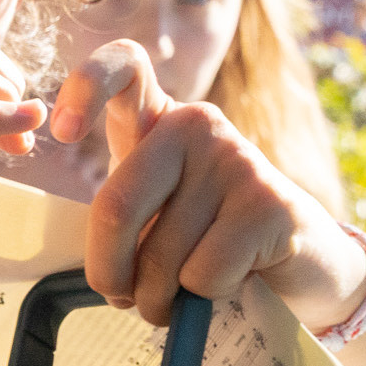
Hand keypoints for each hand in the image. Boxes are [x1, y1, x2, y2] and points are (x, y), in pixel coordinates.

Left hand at [43, 42, 365, 330]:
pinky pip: (203, 274)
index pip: (124, 67)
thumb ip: (119, 225)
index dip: (85, 86)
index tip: (61, 131)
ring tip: (188, 290)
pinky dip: (206, 297)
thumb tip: (107, 278)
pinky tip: (237, 278)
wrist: (304, 264)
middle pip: (117, 207)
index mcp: (158, 121)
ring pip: (160, 256)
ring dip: (159, 298)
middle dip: (108, 273)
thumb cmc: (208, 241)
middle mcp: (198, 126)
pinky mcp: (271, 204)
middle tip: (121, 297)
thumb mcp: (152, 220)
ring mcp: (238, 159)